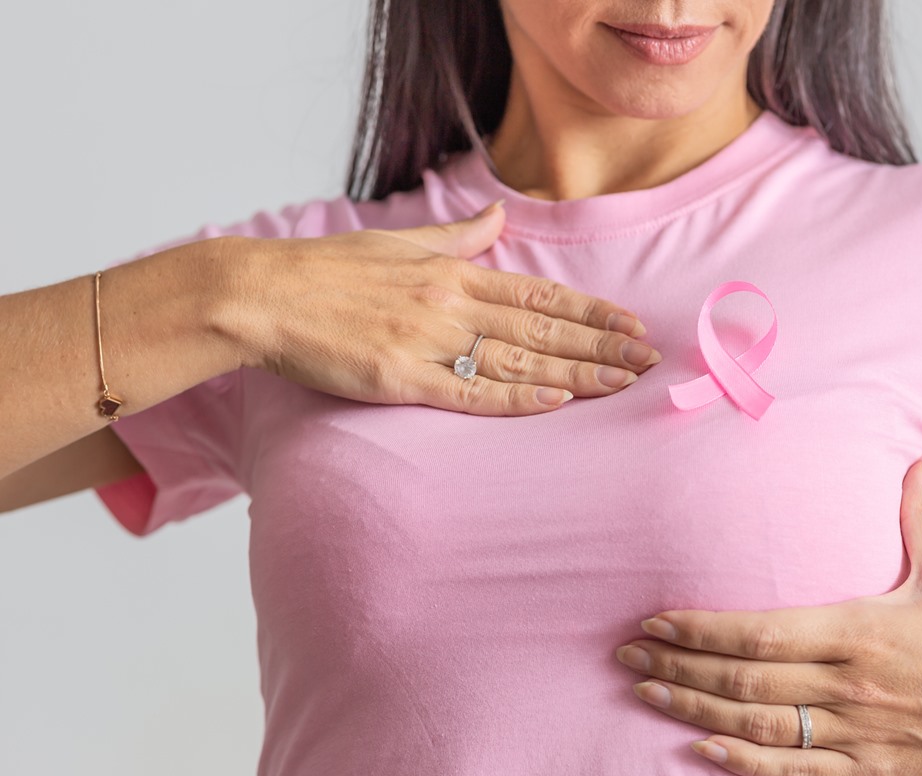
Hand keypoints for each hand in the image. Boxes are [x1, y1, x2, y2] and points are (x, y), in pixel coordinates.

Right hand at [220, 201, 661, 414]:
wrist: (262, 294)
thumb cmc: (327, 270)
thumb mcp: (400, 241)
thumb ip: (457, 235)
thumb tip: (499, 216)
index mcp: (453, 273)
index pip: (539, 294)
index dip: (590, 310)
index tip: (630, 323)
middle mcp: (450, 303)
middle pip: (541, 328)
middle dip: (600, 345)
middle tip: (648, 360)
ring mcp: (427, 341)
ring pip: (517, 360)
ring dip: (574, 372)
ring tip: (621, 383)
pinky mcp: (400, 378)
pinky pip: (469, 391)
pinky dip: (515, 397)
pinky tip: (555, 402)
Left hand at [614, 454, 921, 775]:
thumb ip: (920, 516)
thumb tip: (916, 460)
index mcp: (860, 630)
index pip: (761, 631)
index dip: (701, 628)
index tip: (656, 621)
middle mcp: (849, 682)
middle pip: (744, 678)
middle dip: (677, 667)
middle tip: (626, 655)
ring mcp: (855, 729)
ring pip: (757, 725)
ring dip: (694, 710)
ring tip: (646, 694)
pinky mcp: (867, 768)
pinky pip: (793, 771)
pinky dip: (742, 763)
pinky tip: (702, 748)